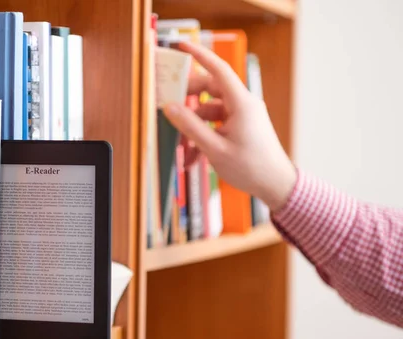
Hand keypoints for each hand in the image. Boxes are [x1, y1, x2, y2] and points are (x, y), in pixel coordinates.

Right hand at [162, 41, 296, 211]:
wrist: (276, 185)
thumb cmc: (251, 167)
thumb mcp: (215, 148)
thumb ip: (190, 126)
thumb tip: (170, 108)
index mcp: (241, 103)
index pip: (218, 69)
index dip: (199, 55)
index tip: (181, 46)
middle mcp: (242, 105)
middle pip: (209, 90)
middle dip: (188, 101)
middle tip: (169, 109)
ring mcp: (241, 117)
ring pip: (209, 112)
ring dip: (193, 128)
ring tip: (182, 150)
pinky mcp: (240, 128)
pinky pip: (216, 126)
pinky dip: (203, 138)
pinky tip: (192, 158)